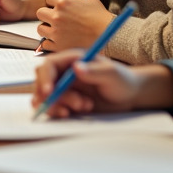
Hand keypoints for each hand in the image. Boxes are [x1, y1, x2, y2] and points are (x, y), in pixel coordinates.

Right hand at [32, 52, 172, 118]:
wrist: (130, 96)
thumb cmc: (123, 81)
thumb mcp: (112, 75)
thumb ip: (95, 71)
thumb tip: (76, 68)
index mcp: (72, 60)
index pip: (48, 66)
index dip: (45, 78)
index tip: (50, 92)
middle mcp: (64, 73)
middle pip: (42, 83)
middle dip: (53, 96)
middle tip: (76, 105)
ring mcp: (64, 88)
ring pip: (46, 98)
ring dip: (60, 105)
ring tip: (86, 106)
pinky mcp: (66, 102)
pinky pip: (52, 108)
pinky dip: (59, 113)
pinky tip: (77, 112)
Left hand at [34, 0, 114, 52]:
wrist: (109, 37)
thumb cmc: (102, 18)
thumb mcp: (93, 1)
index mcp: (63, 2)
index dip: (53, 3)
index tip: (57, 8)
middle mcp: (56, 16)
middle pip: (40, 13)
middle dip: (47, 15)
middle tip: (55, 20)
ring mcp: (56, 31)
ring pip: (40, 28)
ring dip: (47, 29)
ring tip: (56, 32)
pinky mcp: (57, 45)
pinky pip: (45, 44)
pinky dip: (50, 43)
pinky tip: (58, 42)